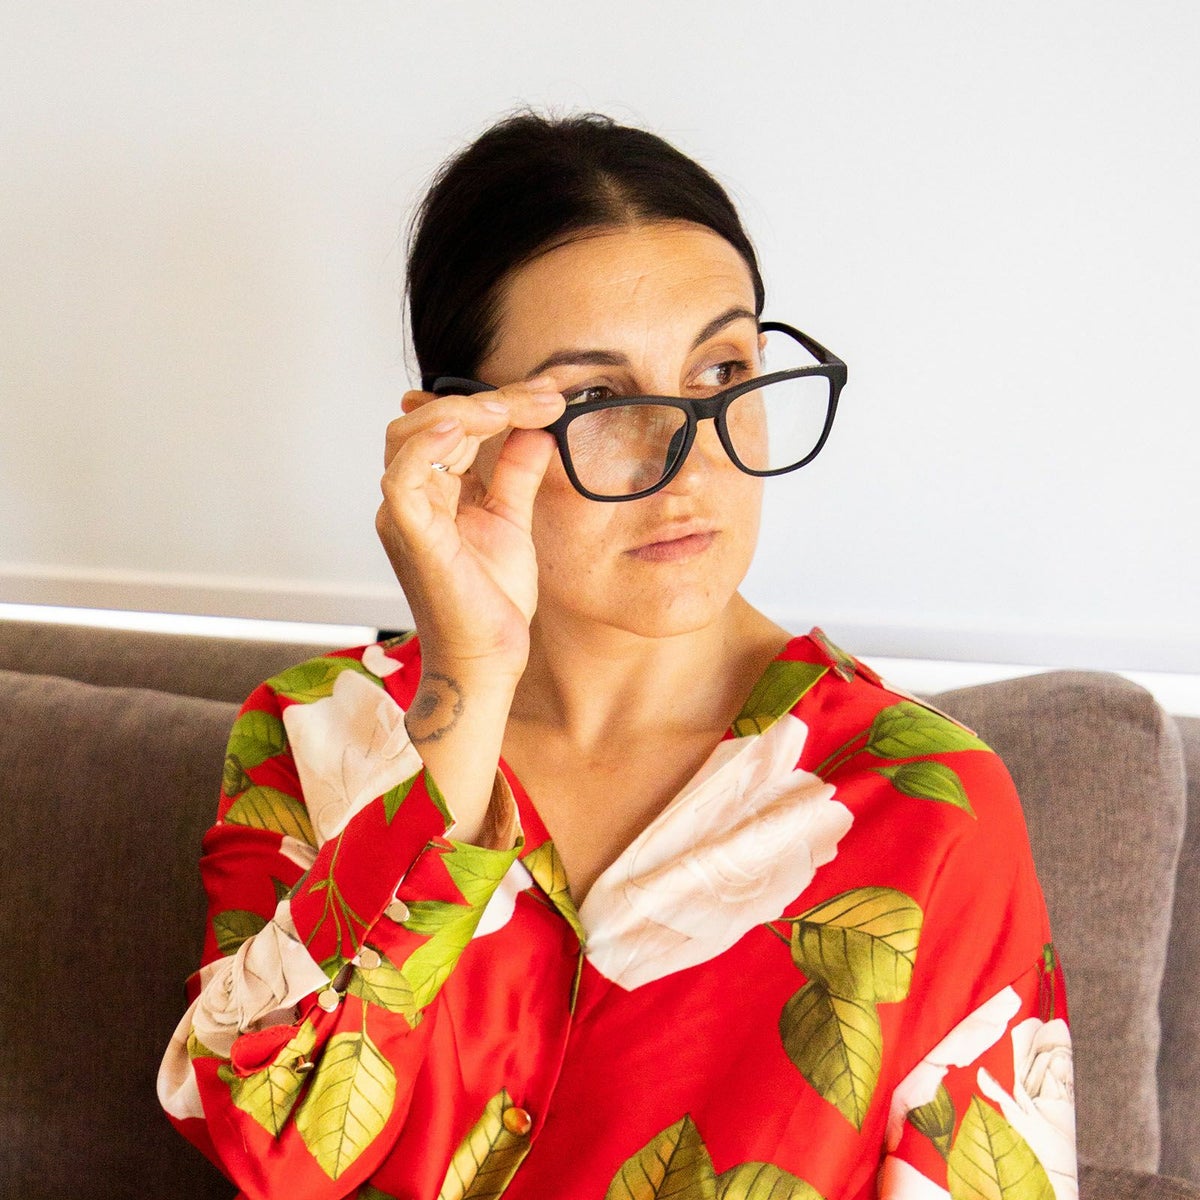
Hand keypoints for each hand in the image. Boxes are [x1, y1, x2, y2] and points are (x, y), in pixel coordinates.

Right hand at [375, 377, 565, 682]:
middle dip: (488, 401)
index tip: (549, 395)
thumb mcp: (512, 518)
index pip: (452, 425)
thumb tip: (537, 428)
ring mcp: (405, 514)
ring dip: (464, 413)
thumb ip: (516, 471)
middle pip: (428, 420)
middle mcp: (411, 496)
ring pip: (411, 437)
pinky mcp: (410, 535)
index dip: (498, 402)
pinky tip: (459, 428)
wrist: (487, 658)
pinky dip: (425, 447)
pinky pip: (402, 478)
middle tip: (543, 398)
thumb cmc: (491, 599)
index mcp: (432, 490)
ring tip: (512, 408)